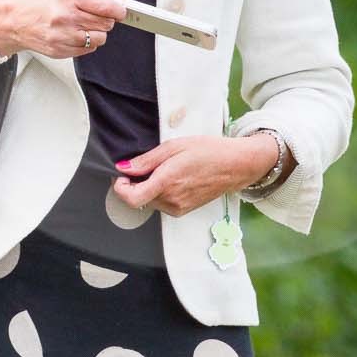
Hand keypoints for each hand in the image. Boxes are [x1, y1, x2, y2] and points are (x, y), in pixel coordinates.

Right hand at [0, 0, 126, 59]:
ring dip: (97, 31)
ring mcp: (62, 36)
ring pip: (100, 38)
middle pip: (107, 23)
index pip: (107, 6)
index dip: (118, 8)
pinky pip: (88, 49)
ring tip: (83, 23)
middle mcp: (65, 17)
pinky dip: (87, 41)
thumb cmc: (39, 0)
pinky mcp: (60, 51)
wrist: (13, 19)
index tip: (118, 8)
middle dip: (107, 18)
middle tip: (95, 13)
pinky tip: (74, 33)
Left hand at [111, 136, 277, 216]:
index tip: (122, 176)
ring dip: (148, 187)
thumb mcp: (174, 146)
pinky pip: (162, 203)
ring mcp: (178, 208)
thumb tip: (123, 168)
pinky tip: (173, 178)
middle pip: (138, 198)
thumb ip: (146, 160)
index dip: (120, 188)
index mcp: (167, 182)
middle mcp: (171, 200)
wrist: (236, 166)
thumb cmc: (209, 151)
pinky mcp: (183, 211)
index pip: (131, 198)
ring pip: (149, 201)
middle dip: (135, 183)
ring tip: (165, 169)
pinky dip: (160, 192)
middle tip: (146, 165)